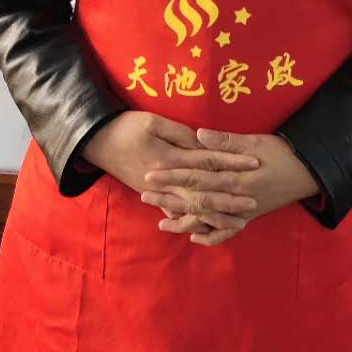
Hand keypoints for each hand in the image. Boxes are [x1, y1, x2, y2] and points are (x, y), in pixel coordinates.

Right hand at [82, 112, 260, 238]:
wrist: (97, 143)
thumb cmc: (126, 128)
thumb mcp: (153, 122)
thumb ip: (180, 134)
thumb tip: (203, 142)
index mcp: (171, 159)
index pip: (209, 161)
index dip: (233, 161)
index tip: (255, 163)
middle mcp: (168, 180)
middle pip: (205, 191)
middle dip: (230, 197)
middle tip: (254, 202)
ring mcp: (160, 192)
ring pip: (192, 208)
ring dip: (216, 216)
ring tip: (238, 221)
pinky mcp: (154, 196)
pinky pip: (176, 214)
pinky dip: (193, 222)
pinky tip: (207, 228)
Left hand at [141, 127, 319, 246]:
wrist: (308, 172)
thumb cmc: (280, 152)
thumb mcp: (255, 141)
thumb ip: (225, 141)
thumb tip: (197, 135)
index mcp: (234, 176)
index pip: (197, 176)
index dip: (173, 175)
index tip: (151, 172)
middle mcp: (235, 197)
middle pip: (196, 198)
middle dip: (169, 197)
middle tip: (144, 194)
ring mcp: (242, 211)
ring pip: (208, 219)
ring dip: (184, 220)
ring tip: (160, 223)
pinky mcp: (249, 216)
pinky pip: (228, 231)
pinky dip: (211, 236)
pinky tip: (194, 237)